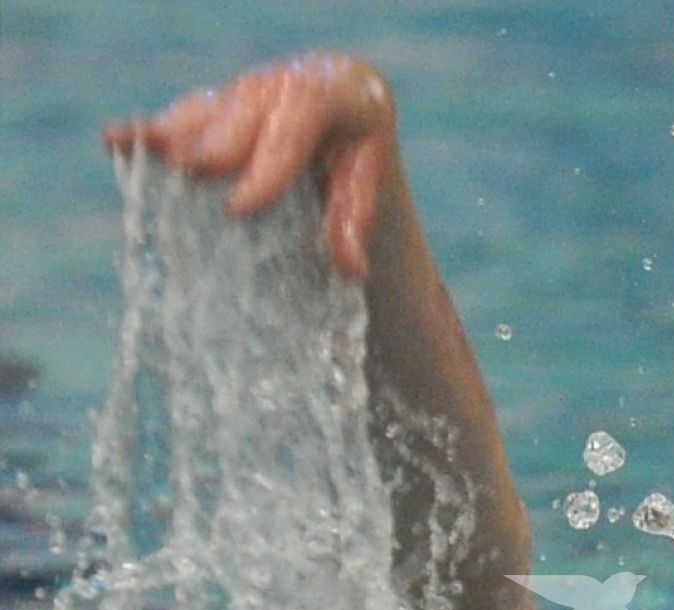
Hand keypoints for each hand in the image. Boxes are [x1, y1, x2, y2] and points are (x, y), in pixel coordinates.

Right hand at [101, 52, 396, 279]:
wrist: (339, 101)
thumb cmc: (354, 150)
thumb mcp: (364, 179)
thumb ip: (355, 221)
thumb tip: (353, 268)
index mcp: (328, 92)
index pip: (297, 122)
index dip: (268, 165)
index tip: (240, 206)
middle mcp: (279, 84)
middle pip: (243, 113)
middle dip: (215, 146)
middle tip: (189, 173)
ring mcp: (241, 91)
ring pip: (205, 112)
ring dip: (173, 134)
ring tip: (142, 151)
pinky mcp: (214, 102)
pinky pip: (181, 116)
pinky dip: (148, 130)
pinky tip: (116, 141)